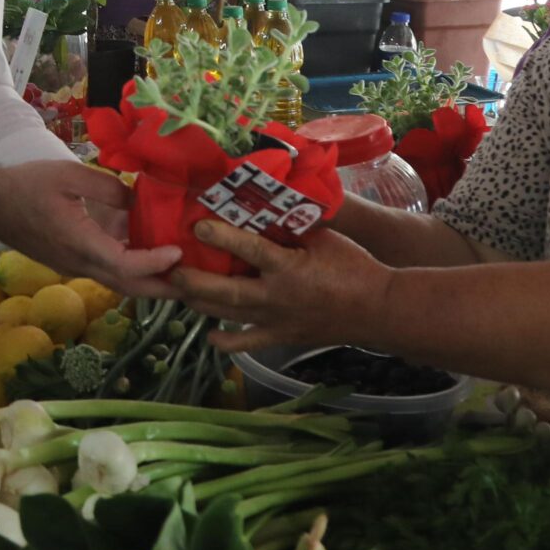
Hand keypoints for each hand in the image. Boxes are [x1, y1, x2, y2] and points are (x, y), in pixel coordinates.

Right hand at [0, 160, 183, 300]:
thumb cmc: (26, 185)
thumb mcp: (69, 174)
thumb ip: (107, 186)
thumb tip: (137, 200)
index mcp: (78, 242)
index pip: (123, 265)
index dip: (154, 264)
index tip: (178, 252)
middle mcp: (78, 263)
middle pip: (128, 286)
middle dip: (163, 288)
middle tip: (196, 281)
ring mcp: (74, 267)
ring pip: (119, 283)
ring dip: (150, 280)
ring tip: (181, 268)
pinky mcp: (72, 263)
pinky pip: (108, 272)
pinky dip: (132, 268)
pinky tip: (148, 251)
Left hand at [171, 220, 393, 355]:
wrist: (377, 310)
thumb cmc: (353, 267)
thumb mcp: (323, 238)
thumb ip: (291, 227)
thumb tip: (261, 206)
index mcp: (289, 268)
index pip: (250, 250)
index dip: (222, 238)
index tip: (198, 227)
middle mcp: (277, 298)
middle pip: (228, 292)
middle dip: (196, 282)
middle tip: (172, 270)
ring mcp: (277, 321)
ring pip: (230, 316)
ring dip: (202, 305)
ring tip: (178, 292)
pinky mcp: (282, 337)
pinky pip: (249, 343)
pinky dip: (228, 342)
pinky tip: (210, 336)